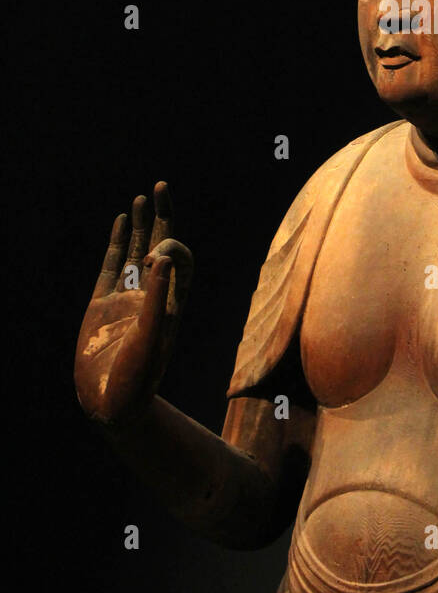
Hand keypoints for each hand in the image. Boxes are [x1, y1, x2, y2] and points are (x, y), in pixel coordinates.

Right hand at [74, 182, 192, 426]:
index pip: (180, 260)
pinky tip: (120, 222)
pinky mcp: (101, 305)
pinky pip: (110, 266)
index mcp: (171, 303)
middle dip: (163, 218)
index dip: (170, 248)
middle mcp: (152, 296)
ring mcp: (126, 299)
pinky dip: (116, 243)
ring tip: (142, 198)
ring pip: (135, 253)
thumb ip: (155, 301)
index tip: (155, 258)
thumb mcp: (150, 340)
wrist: (110, 405)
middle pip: (163, 247)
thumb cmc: (136, 380)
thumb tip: (162, 259)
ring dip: (140, 226)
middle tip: (160, 187)